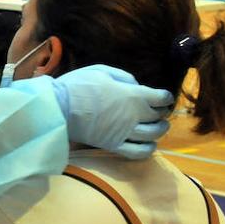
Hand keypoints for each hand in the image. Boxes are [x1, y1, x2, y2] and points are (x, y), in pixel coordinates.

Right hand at [50, 64, 173, 160]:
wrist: (59, 106)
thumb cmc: (79, 85)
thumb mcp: (102, 71)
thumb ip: (125, 77)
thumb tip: (137, 86)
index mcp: (134, 95)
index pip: (161, 98)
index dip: (166, 97)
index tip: (165, 97)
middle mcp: (134, 115)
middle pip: (159, 117)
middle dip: (162, 113)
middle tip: (159, 111)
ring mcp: (125, 132)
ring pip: (153, 136)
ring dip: (160, 131)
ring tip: (158, 127)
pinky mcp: (114, 145)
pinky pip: (138, 152)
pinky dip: (148, 150)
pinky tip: (149, 145)